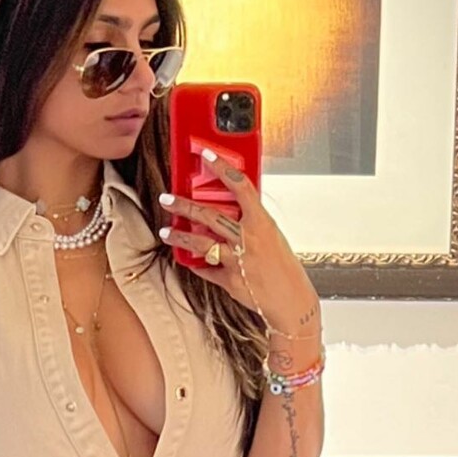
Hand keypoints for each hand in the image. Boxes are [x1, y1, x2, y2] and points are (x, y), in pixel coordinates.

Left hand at [159, 153, 320, 338]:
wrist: (291, 301)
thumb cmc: (285, 268)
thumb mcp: (273, 236)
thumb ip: (252, 222)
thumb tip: (235, 208)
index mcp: (261, 223)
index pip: (241, 187)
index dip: (223, 168)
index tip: (207, 155)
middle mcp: (247, 239)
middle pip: (209, 215)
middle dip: (183, 206)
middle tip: (167, 199)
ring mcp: (236, 261)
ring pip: (200, 243)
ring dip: (180, 236)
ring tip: (166, 232)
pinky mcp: (229, 281)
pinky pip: (207, 270)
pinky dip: (197, 265)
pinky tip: (188, 260)